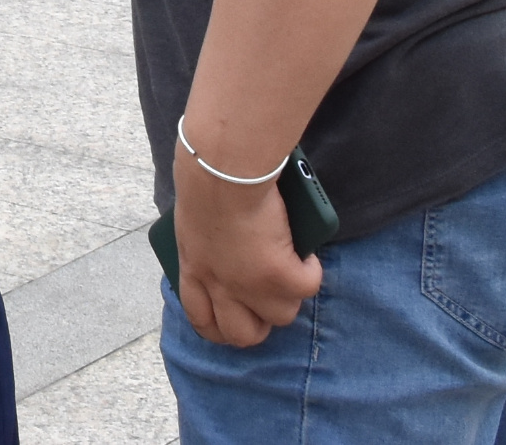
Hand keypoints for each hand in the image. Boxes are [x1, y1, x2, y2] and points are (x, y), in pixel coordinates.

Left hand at [169, 143, 321, 345]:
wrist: (224, 170)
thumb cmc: (207, 177)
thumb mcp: (194, 218)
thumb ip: (208, 242)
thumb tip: (230, 245)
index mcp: (194, 270)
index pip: (202, 319)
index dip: (221, 328)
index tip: (234, 320)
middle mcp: (220, 287)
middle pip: (242, 335)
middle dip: (259, 324)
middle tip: (271, 299)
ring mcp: (250, 287)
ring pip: (281, 315)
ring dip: (290, 294)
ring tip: (293, 268)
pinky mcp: (279, 277)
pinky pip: (307, 288)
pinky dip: (311, 271)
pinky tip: (308, 254)